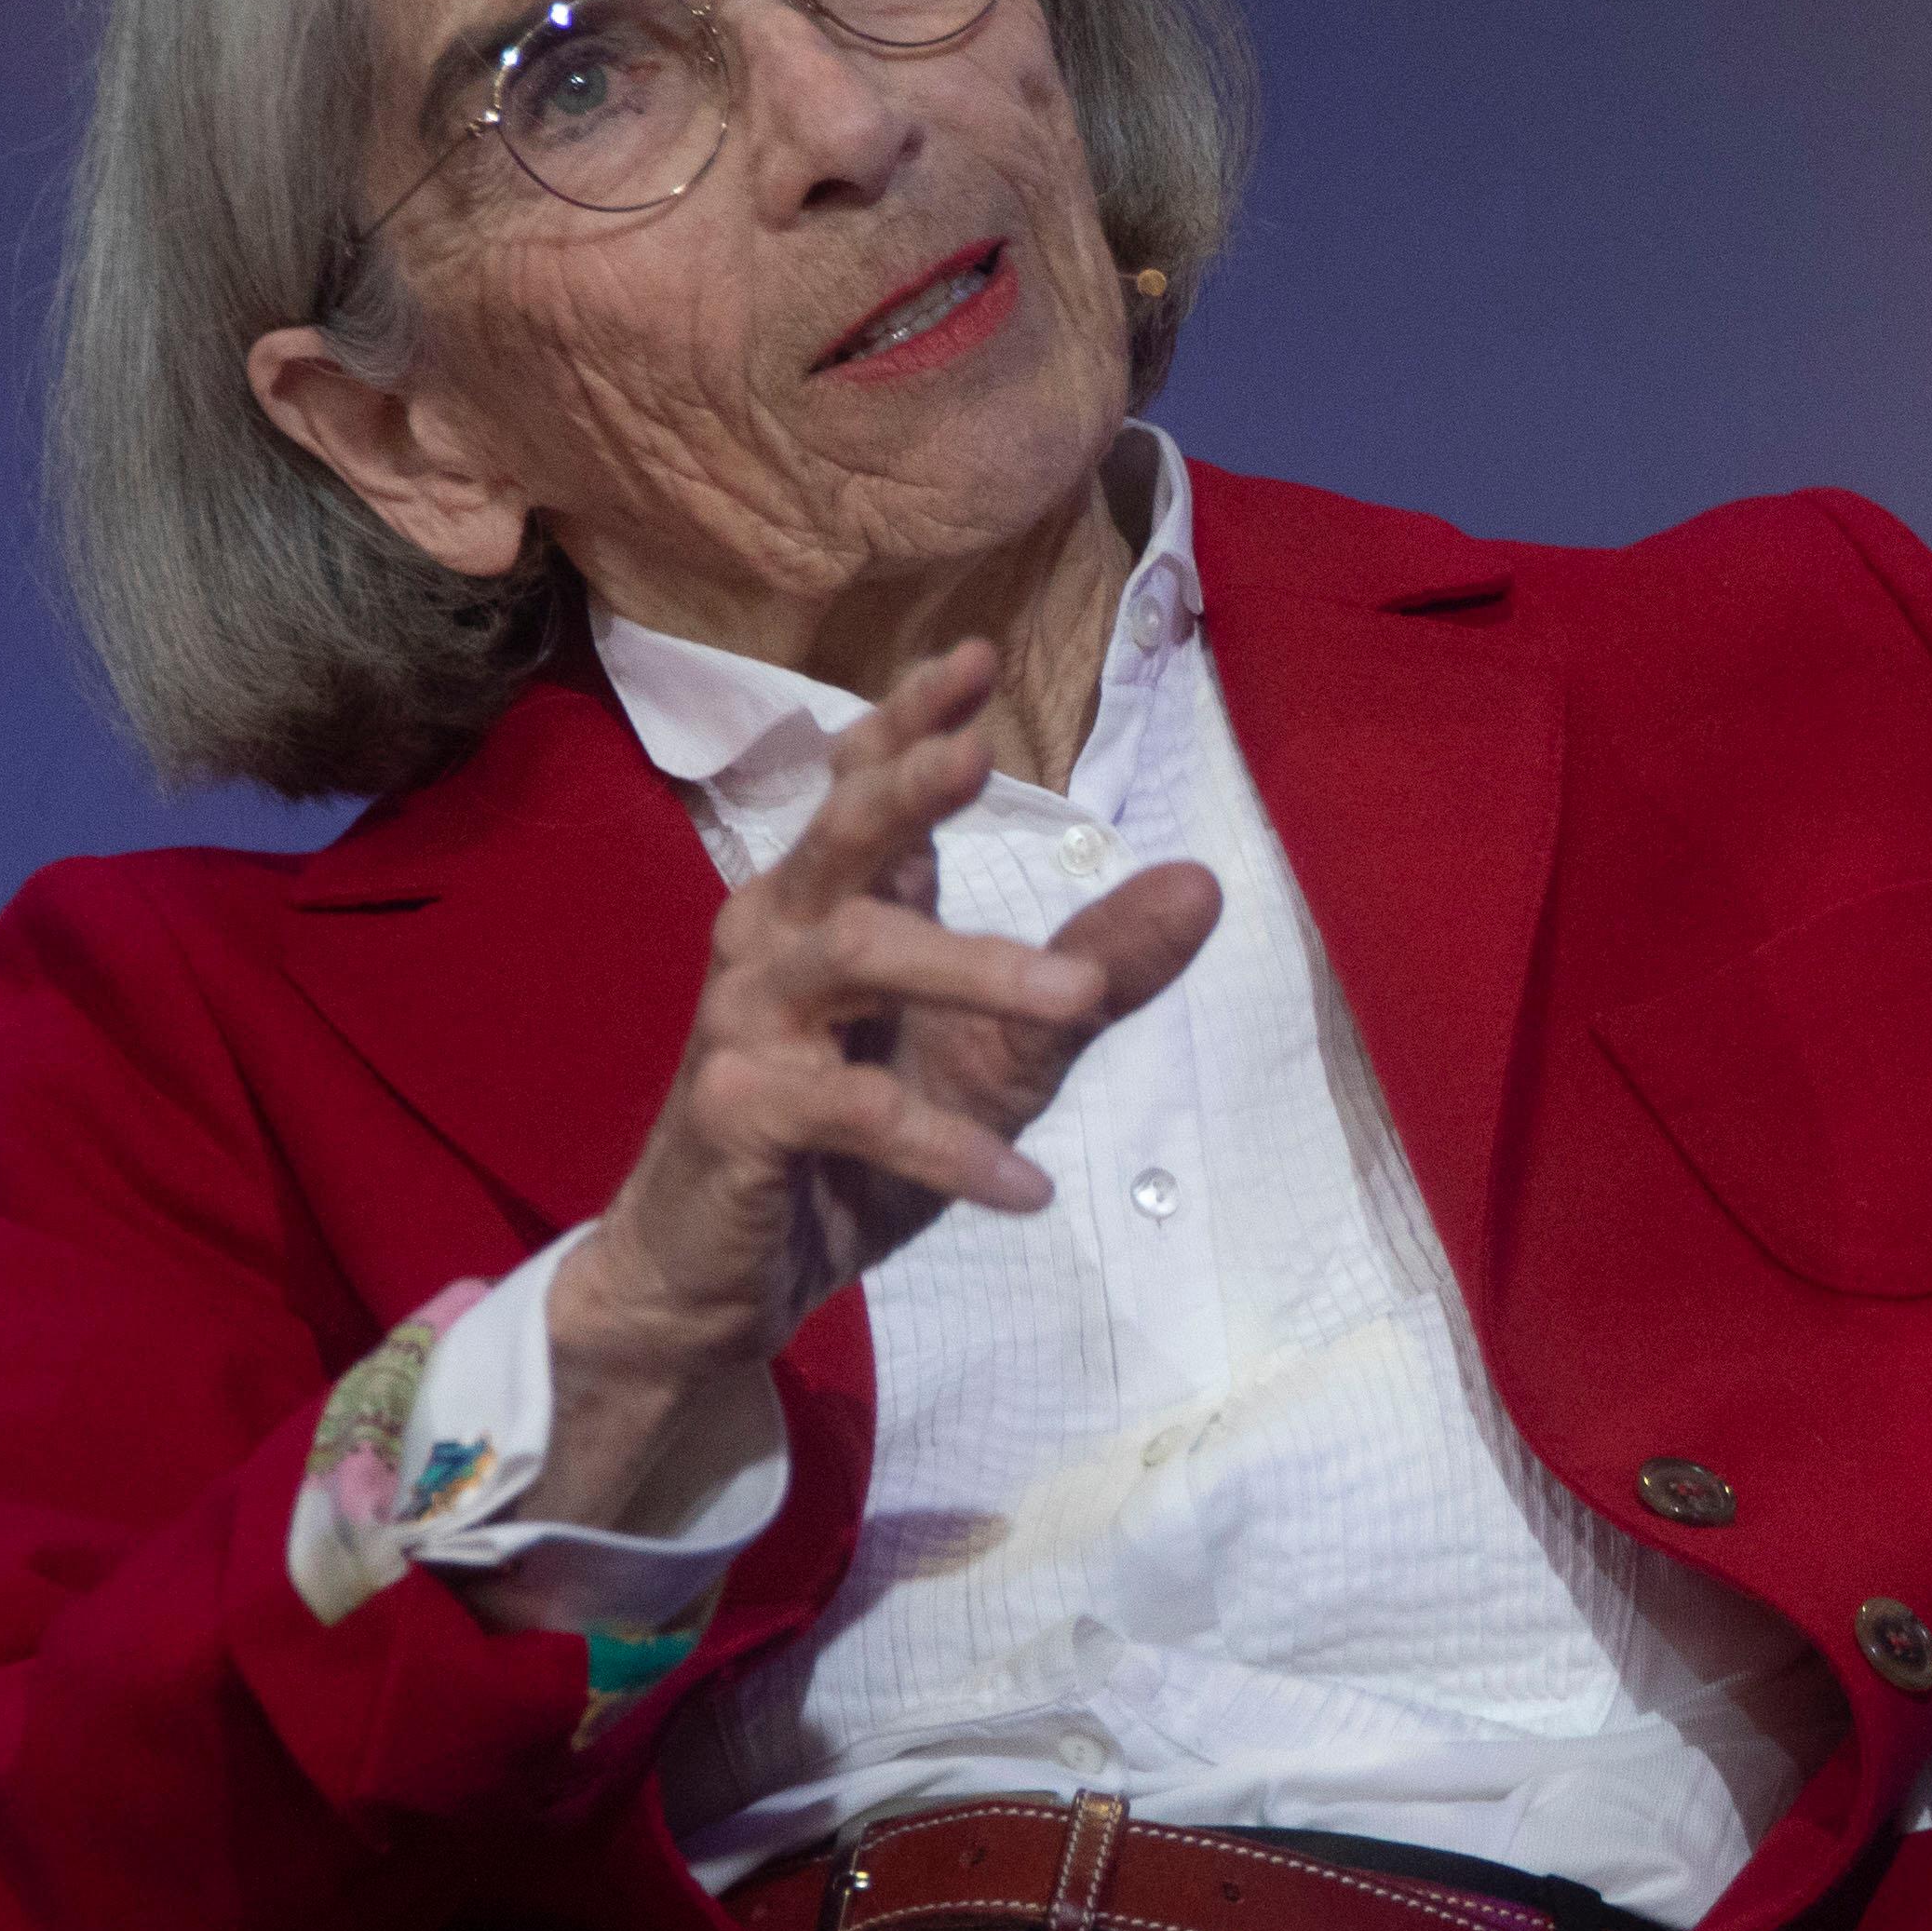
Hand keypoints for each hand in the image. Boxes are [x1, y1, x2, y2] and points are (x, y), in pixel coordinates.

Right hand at [530, 639, 1218, 1524]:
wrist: (727, 1273)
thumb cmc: (855, 1148)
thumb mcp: (1001, 1058)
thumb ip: (1095, 974)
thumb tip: (1204, 883)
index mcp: (833, 904)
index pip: (863, 784)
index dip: (911, 720)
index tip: (977, 658)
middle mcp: (778, 936)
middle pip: (845, 835)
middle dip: (910, 787)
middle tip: (979, 754)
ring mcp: (748, 1018)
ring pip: (857, 953)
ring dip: (971, 967)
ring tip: (1079, 997)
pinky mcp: (738, 1110)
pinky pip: (851, 1108)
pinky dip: (945, 1146)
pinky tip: (1025, 1185)